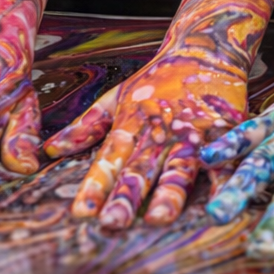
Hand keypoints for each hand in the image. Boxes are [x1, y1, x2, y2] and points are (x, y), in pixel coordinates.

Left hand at [44, 49, 246, 228]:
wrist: (206, 49)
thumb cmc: (158, 78)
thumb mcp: (118, 97)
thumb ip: (86, 126)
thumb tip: (49, 150)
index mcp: (132, 125)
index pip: (109, 159)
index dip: (95, 186)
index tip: (81, 214)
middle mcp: (160, 133)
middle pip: (141, 169)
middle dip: (126, 198)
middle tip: (113, 224)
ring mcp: (193, 134)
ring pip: (178, 170)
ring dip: (168, 196)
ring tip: (158, 219)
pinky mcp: (223, 134)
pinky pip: (224, 165)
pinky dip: (222, 186)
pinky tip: (217, 207)